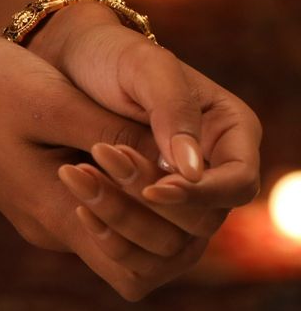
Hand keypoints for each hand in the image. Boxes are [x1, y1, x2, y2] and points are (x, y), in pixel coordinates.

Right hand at [0, 34, 162, 252]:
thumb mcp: (55, 103)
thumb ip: (118, 138)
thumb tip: (182, 166)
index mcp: (55, 213)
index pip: (137, 270)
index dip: (170, 231)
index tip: (171, 171)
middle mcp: (50, 227)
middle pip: (131, 260)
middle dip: (163, 216)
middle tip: (167, 153)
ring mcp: (39, 213)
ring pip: (113, 234)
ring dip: (139, 198)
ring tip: (142, 141)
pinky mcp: (32, 195)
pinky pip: (90, 210)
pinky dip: (115, 186)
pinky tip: (113, 140)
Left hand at [25, 0, 260, 297]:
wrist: (72, 67)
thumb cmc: (114, 59)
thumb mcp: (144, 70)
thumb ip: (173, 111)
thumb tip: (194, 172)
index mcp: (229, 133)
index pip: (237, 184)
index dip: (200, 196)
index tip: (152, 190)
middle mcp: (211, 171)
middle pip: (205, 220)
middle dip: (150, 202)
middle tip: (99, 162)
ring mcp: (179, 197)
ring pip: (170, 242)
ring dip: (124, 221)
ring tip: (77, 178)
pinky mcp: (144, 214)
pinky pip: (139, 251)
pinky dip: (110, 239)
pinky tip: (80, 212)